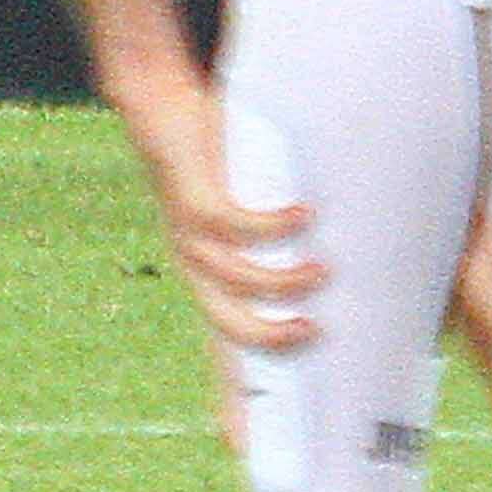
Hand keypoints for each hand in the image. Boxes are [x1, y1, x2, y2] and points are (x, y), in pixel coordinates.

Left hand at [107, 64, 324, 353]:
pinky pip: (235, 224)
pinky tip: (305, 213)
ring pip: (236, 277)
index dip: (256, 361)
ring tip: (324, 269)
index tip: (286, 385)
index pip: (228, 330)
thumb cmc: (211, 156)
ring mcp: (191, 231)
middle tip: (316, 329)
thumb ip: (276, 223)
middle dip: (271, 336)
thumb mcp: (242, 200)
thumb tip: (333, 236)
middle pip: (227, 321)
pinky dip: (273, 225)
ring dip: (283, 280)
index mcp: (204, 268)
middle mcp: (193, 258)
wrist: (159, 106)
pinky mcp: (195, 198)